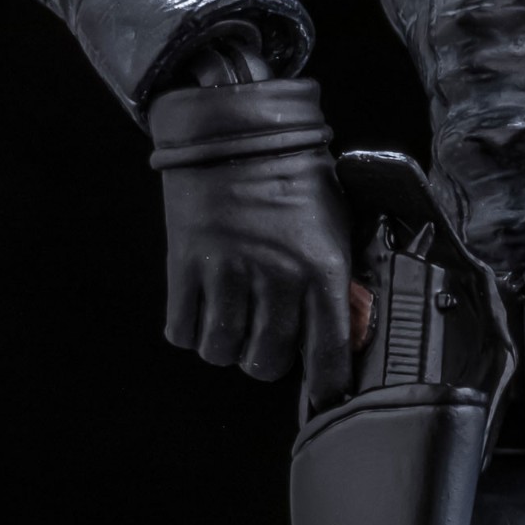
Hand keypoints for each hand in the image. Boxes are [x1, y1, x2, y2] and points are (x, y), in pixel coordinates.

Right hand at [159, 147, 353, 409]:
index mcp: (322, 269)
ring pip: (221, 352)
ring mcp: (227, 272)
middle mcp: (277, 277)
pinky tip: (202, 310)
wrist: (238, 128)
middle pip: (266, 363)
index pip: (327, 355)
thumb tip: (342, 334)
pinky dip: (190, 330)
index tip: (323, 396)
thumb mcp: (335, 227)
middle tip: (267, 338)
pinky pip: (182, 330)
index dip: (325, 386)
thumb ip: (337, 283)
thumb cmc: (295, 178)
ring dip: (226, 347)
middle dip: (267, 360)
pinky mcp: (184, 264)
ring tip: (233, 323)